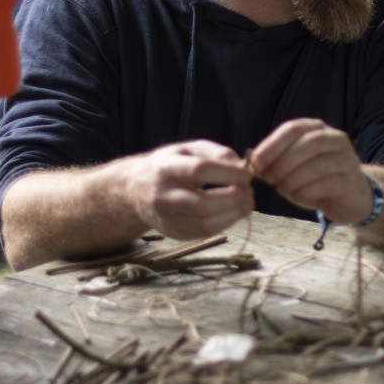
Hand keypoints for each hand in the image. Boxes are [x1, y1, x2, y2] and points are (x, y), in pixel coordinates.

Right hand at [121, 141, 253, 239]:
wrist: (134, 190)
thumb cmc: (167, 165)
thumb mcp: (187, 149)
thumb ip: (215, 152)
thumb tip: (241, 166)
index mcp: (165, 168)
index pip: (199, 171)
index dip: (228, 174)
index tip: (247, 175)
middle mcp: (162, 195)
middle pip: (202, 203)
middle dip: (233, 199)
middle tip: (250, 192)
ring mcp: (165, 218)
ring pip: (203, 224)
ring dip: (232, 215)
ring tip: (247, 204)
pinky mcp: (171, 233)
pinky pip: (202, 233)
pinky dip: (224, 224)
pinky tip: (233, 213)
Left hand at [250, 119, 371, 223]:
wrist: (350, 196)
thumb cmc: (317, 178)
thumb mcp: (294, 165)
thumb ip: (276, 161)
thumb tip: (253, 164)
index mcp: (317, 129)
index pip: (293, 129)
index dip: (272, 145)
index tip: (255, 162)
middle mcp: (335, 139)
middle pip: (306, 144)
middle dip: (282, 163)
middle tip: (269, 179)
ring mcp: (346, 159)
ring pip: (315, 165)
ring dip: (292, 179)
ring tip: (282, 189)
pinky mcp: (350, 180)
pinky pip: (324, 184)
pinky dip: (305, 191)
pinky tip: (297, 196)